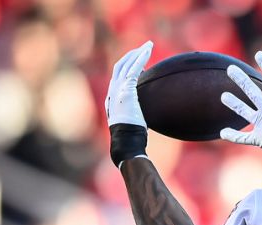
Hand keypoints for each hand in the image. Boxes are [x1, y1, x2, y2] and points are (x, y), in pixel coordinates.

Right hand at [105, 41, 152, 165]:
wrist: (126, 141)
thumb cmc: (132, 136)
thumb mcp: (132, 121)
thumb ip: (135, 114)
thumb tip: (146, 117)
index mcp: (113, 97)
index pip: (119, 76)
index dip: (128, 65)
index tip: (140, 61)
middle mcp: (112, 91)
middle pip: (120, 66)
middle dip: (132, 54)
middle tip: (144, 47)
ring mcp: (117, 90)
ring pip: (126, 64)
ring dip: (138, 53)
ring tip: (149, 45)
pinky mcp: (126, 91)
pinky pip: (134, 70)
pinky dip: (140, 59)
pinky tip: (148, 52)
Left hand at [220, 51, 261, 167]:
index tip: (259, 54)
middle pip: (252, 90)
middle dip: (240, 78)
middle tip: (230, 68)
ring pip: (244, 111)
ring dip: (233, 103)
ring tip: (223, 96)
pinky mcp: (259, 139)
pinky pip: (243, 138)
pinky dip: (233, 135)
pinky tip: (222, 131)